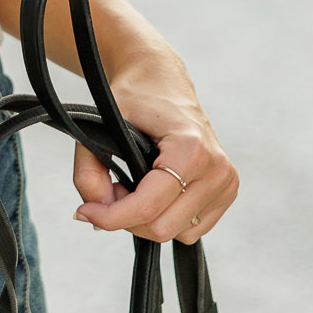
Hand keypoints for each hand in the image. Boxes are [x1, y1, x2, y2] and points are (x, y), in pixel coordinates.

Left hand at [72, 54, 237, 243]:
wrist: (162, 79)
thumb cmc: (135, 96)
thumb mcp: (103, 124)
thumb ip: (89, 170)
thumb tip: (95, 209)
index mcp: (192, 148)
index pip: (148, 207)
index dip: (110, 216)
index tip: (84, 210)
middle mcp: (216, 168)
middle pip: (161, 227)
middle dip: (126, 216)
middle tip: (111, 189)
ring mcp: (226, 181)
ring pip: (175, 233)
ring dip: (145, 218)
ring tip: (133, 184)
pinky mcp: (227, 191)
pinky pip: (190, 229)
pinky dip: (165, 218)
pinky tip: (155, 191)